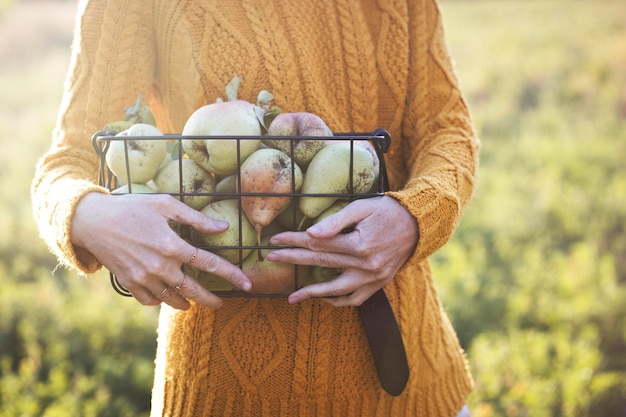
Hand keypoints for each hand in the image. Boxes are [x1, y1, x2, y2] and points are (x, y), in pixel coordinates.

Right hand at [70, 192, 250, 309]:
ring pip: (172, 299)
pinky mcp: (129, 283)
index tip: (246, 285)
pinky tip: (167, 296)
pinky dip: (161, 301)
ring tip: (194, 302)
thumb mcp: (165, 204)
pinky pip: (150, 300)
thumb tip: (224, 226)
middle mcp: (159, 266)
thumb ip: (196, 218)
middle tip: (221, 304)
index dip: (231, 275)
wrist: (92, 220)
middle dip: (211, 300)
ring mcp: (143, 277)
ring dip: (187, 303)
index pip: (209, 264)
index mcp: (172, 245)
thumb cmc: (131, 207)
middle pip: (193, 290)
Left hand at [267, 196, 418, 305]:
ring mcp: (373, 278)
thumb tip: (311, 234)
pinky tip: (322, 297)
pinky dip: (337, 301)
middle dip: (294, 260)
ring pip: (336, 290)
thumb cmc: (387, 211)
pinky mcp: (379, 284)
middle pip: (321, 263)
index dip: (294, 240)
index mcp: (359, 244)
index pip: (318, 243)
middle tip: (272, 259)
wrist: (419, 224)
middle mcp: (366, 265)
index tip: (275, 239)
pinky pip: (355, 299)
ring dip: (312, 293)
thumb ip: (336, 222)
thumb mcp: (362, 208)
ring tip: (291, 296)